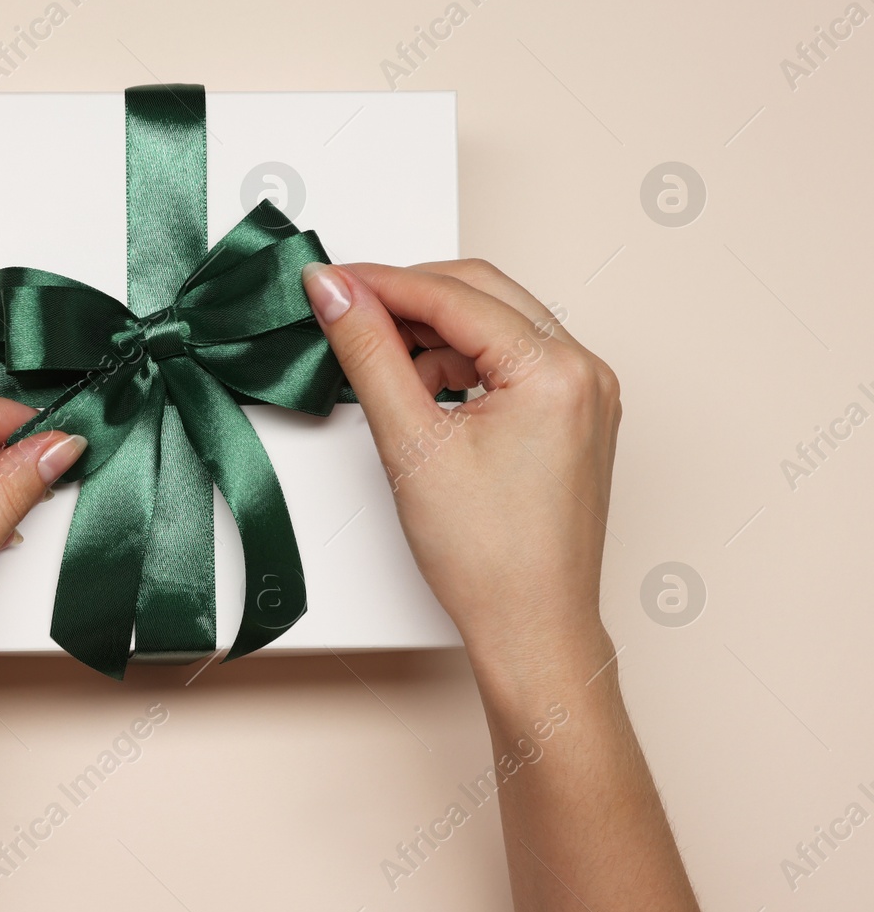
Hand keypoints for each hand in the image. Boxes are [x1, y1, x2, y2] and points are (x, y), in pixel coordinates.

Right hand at [300, 259, 620, 688]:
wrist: (530, 630)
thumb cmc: (488, 559)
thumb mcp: (409, 441)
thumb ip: (367, 352)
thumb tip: (335, 291)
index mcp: (556, 372)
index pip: (454, 295)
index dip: (380, 282)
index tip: (327, 280)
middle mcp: (583, 372)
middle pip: (480, 294)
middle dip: (407, 299)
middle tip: (342, 310)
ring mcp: (584, 394)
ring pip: (493, 325)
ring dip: (431, 334)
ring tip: (378, 367)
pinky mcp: (572, 416)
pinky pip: (508, 360)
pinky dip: (458, 365)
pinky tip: (418, 393)